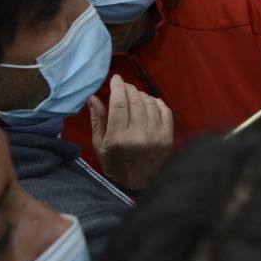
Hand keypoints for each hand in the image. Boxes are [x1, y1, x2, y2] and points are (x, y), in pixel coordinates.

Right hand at [89, 75, 172, 191]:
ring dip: (142, 95)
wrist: (138, 183)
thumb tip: (92, 96)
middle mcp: (138, 136)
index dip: (118, 87)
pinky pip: (165, 111)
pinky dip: (157, 102)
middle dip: (129, 88)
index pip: (119, 104)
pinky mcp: (168, 138)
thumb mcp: (99, 144)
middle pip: (135, 101)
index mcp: (117, 138)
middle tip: (124, 85)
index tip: (116, 78)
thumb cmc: (114, 162)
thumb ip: (97, 119)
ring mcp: (155, 137)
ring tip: (134, 95)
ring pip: (150, 104)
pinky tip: (149, 102)